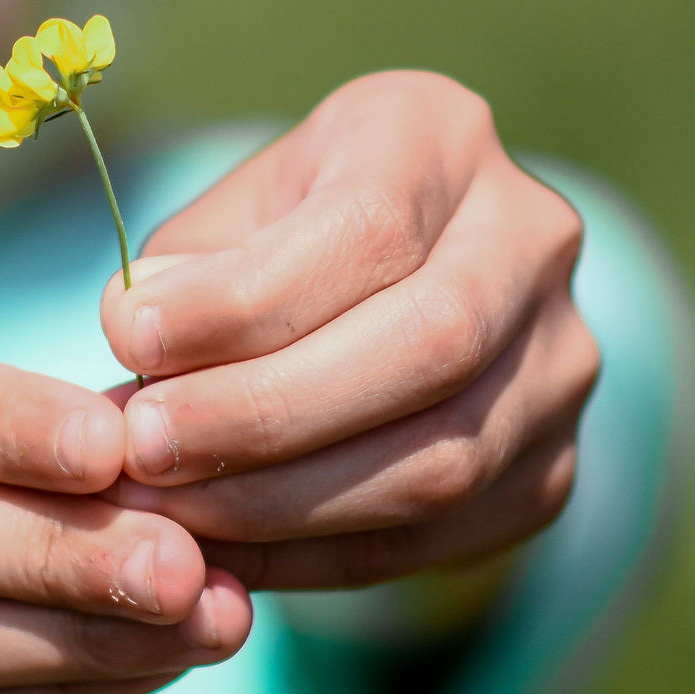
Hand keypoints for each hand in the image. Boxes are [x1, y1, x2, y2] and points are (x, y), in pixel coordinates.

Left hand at [99, 72, 597, 590]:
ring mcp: (561, 361)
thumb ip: (181, 273)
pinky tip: (229, 553)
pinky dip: (319, 557)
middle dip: (268, 412)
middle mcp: (532, 238)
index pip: (368, 228)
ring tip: (172, 509)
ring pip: (444, 458)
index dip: (246, 302)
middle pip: (431, 342)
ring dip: (285, 502)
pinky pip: (440, 538)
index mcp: (441, 135)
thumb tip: (137, 337)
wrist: (388, 293)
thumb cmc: (279, 241)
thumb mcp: (226, 219)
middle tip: (148, 448)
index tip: (133, 346)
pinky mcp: (554, 469)